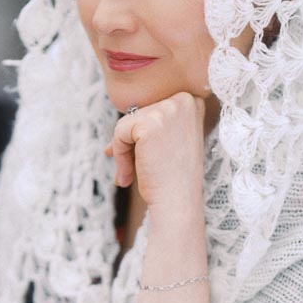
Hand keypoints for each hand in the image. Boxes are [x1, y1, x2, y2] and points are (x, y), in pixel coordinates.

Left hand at [105, 91, 207, 218]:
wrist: (178, 202)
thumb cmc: (174, 179)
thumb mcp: (167, 145)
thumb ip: (148, 129)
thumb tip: (110, 145)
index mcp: (192, 101)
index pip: (152, 109)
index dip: (142, 134)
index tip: (146, 156)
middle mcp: (183, 99)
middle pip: (139, 113)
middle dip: (132, 143)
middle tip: (134, 170)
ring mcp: (168, 109)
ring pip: (127, 122)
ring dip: (124, 151)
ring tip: (130, 175)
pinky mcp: (150, 122)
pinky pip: (120, 132)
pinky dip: (119, 156)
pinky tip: (128, 176)